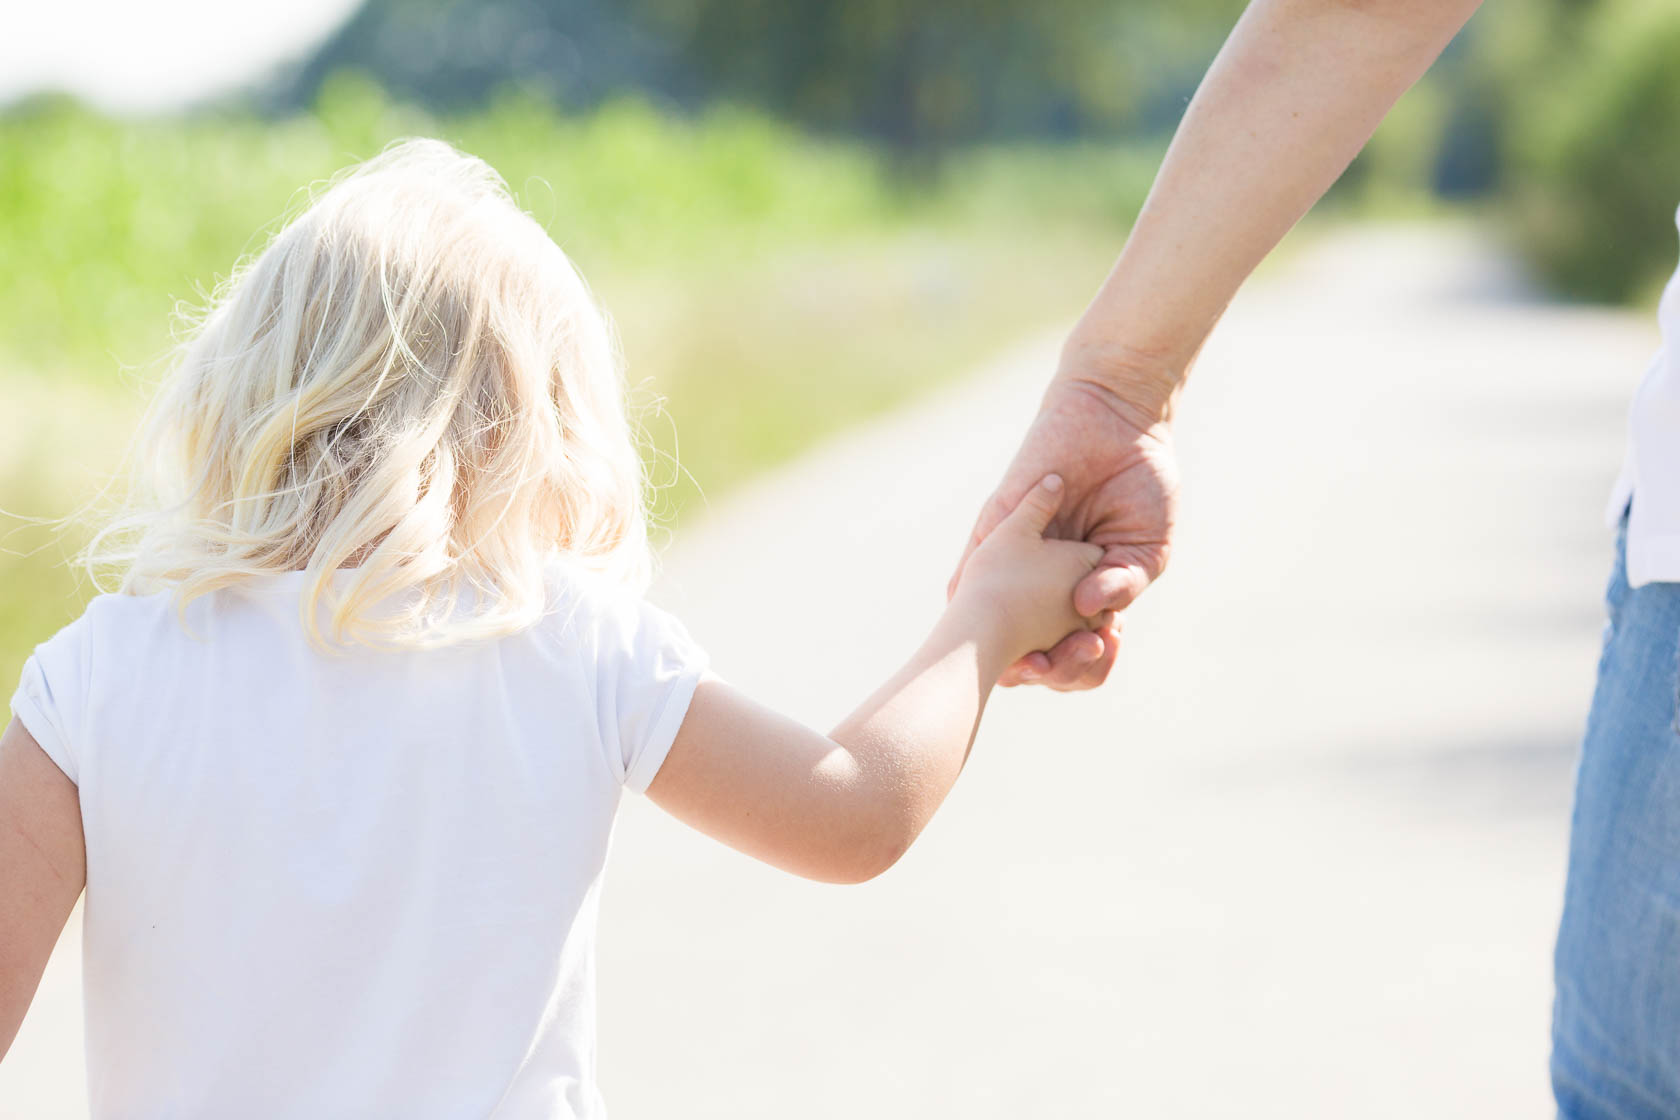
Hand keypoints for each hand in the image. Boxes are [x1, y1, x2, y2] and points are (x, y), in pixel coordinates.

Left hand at [951, 374, 1178, 690]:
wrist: (1121, 423)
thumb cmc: (1141, 485)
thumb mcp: (1147, 548)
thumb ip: (1123, 582)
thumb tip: (1089, 612)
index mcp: (1081, 587)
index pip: (1073, 641)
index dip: (1081, 660)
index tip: (1098, 653)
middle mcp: (1044, 577)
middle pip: (1030, 638)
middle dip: (1041, 663)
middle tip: (1053, 665)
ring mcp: (1018, 551)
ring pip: (996, 612)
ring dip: (1003, 642)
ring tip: (1021, 659)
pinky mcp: (998, 522)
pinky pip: (972, 562)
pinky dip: (970, 594)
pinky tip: (972, 625)